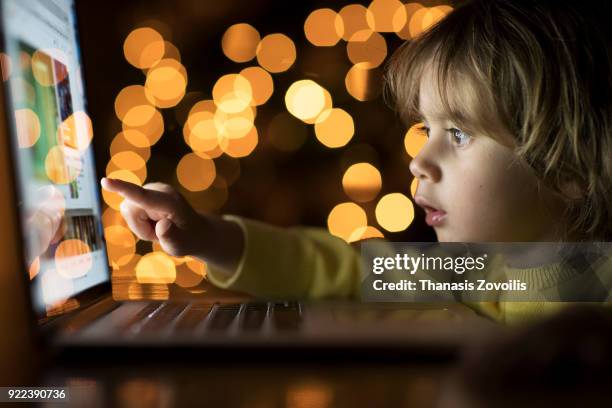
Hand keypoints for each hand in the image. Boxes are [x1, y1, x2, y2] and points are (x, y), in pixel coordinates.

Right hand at [100, 177, 243, 273]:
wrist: (194, 230)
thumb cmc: (188, 239)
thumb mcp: (181, 245)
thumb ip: (171, 237)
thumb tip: (163, 225)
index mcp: (170, 202)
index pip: (142, 196)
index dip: (122, 189)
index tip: (105, 182)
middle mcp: (159, 190)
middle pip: (129, 209)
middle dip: (139, 227)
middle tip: (158, 233)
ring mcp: (152, 188)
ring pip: (127, 210)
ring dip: (139, 225)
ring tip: (157, 227)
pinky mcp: (145, 191)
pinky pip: (129, 208)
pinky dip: (138, 221)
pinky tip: (153, 221)